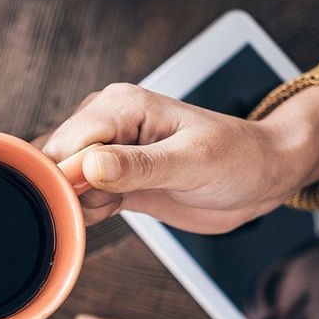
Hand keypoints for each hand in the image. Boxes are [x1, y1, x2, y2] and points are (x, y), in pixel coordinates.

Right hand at [40, 84, 318, 232]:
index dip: (68, 177)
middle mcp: (106, 123)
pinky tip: (114, 211)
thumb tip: (89, 167)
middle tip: (108, 206)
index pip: (68, 142)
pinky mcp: (111, 178)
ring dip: (78, 205)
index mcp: (122, 105)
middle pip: (55, 162)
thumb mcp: (193, 163)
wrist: (263, 178)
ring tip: (119, 205)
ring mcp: (106, 151)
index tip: (87, 202)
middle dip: (70, 193)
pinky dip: (87, 213)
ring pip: (62, 183)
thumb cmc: (240, 159)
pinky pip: (78, 198)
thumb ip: (138, 167)